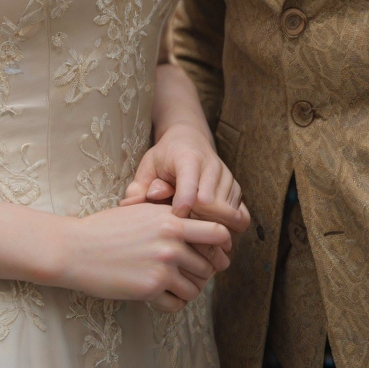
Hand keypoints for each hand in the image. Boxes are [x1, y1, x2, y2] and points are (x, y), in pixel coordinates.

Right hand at [62, 201, 230, 311]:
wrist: (78, 248)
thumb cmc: (108, 227)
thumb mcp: (143, 210)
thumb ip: (171, 216)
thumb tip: (199, 227)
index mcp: (171, 218)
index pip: (218, 232)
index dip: (223, 244)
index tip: (216, 250)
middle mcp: (171, 242)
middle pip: (211, 264)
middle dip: (205, 270)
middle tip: (192, 272)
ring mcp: (162, 266)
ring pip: (197, 287)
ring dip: (189, 288)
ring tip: (174, 284)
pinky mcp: (150, 289)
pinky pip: (178, 303)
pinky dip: (174, 303)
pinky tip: (161, 295)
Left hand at [121, 123, 249, 234]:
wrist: (190, 138)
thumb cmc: (166, 156)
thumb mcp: (148, 165)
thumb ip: (138, 186)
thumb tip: (129, 205)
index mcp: (187, 158)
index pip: (190, 184)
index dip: (183, 204)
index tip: (176, 216)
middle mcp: (211, 166)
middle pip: (212, 205)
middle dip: (198, 222)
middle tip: (184, 228)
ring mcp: (227, 178)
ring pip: (229, 214)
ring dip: (212, 227)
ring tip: (195, 228)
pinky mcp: (237, 189)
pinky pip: (239, 216)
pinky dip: (227, 227)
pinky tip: (210, 228)